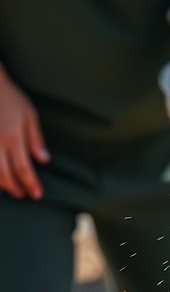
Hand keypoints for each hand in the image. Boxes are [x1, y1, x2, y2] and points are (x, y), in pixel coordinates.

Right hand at [0, 70, 48, 198]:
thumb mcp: (28, 114)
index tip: (37, 194)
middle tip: (21, 194)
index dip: (30, 184)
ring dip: (0, 183)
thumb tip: (43, 159)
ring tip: (8, 188)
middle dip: (14, 187)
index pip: (23, 169)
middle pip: (5, 175)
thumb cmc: (8, 96)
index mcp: (12, 137)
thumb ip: (35, 138)